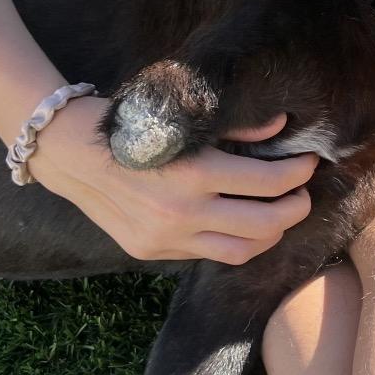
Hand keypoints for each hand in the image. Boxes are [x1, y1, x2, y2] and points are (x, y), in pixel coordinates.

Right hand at [29, 98, 317, 264]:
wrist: (67, 153)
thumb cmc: (128, 125)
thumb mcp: (181, 119)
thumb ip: (235, 129)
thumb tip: (280, 128)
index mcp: (193, 173)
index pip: (268, 183)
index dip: (298, 173)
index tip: (307, 162)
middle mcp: (182, 212)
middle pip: (265, 225)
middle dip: (294, 208)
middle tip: (301, 193)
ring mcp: (166, 237)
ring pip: (242, 252)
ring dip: (270, 235)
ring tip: (277, 214)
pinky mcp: (152, 251)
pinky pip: (208, 255)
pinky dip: (234, 242)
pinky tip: (240, 224)